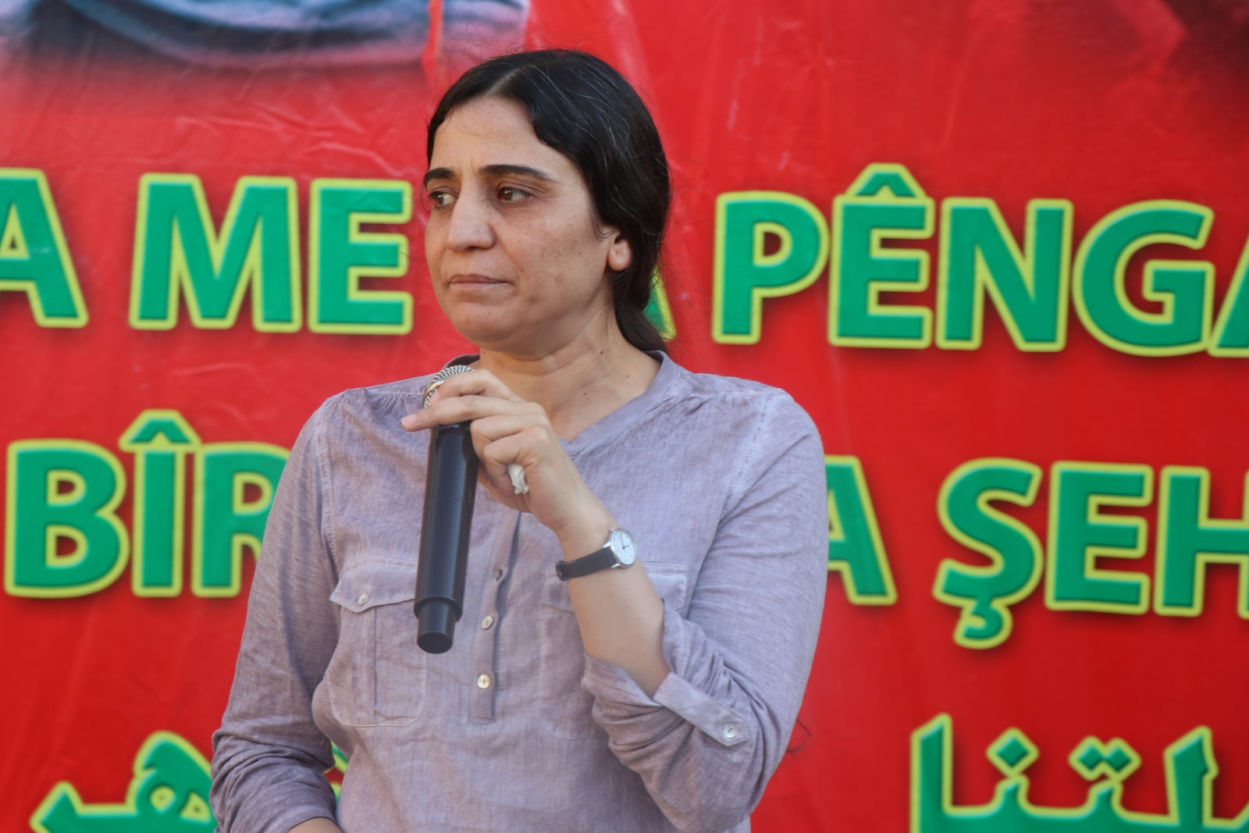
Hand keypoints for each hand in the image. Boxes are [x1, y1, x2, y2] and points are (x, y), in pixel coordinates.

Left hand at [401, 369, 612, 544]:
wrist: (566, 510)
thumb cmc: (531, 486)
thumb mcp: (496, 462)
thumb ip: (476, 444)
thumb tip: (442, 432)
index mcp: (519, 408)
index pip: (483, 379)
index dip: (452, 386)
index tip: (428, 402)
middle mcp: (528, 409)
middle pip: (471, 399)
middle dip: (435, 413)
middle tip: (409, 424)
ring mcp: (534, 422)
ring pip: (478, 428)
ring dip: (483, 461)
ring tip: (504, 476)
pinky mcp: (536, 440)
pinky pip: (493, 451)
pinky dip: (496, 473)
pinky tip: (513, 482)